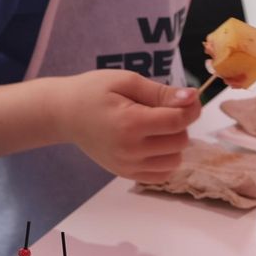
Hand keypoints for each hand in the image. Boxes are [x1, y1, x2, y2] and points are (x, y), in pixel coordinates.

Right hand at [54, 70, 199, 182]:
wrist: (64, 114)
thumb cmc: (93, 92)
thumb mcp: (126, 81)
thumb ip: (161, 92)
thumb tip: (191, 98)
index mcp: (130, 123)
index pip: (178, 121)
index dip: (190, 108)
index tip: (187, 98)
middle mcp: (130, 150)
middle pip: (180, 142)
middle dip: (180, 124)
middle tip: (163, 110)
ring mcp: (127, 165)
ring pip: (175, 160)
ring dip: (174, 143)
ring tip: (156, 128)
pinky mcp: (125, 174)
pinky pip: (162, 174)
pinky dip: (165, 160)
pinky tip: (153, 144)